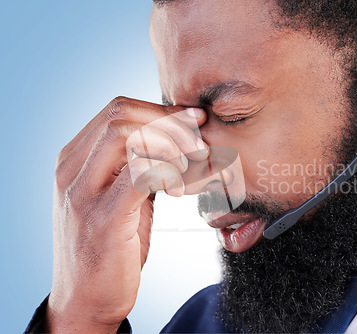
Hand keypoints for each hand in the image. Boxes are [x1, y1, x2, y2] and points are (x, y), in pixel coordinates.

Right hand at [46, 97, 207, 332]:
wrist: (86, 300)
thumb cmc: (110, 247)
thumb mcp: (121, 197)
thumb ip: (137, 167)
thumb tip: (175, 139)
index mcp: (75, 160)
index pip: (118, 110)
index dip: (161, 111)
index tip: (194, 122)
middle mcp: (71, 170)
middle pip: (122, 114)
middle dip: (170, 123)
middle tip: (199, 145)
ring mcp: (82, 193)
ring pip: (127, 135)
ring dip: (171, 145)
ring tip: (192, 167)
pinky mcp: (102, 219)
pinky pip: (139, 173)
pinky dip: (168, 172)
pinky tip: (180, 189)